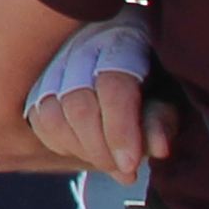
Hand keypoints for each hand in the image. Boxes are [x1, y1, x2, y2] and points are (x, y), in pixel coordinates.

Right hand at [15, 14, 176, 185]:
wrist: (130, 55)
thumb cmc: (153, 77)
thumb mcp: (171, 94)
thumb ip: (163, 119)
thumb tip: (158, 148)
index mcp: (123, 39)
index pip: (113, 86)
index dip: (121, 131)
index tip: (131, 165)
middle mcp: (82, 44)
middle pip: (78, 105)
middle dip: (100, 149)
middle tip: (124, 169)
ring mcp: (54, 60)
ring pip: (50, 114)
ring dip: (79, 148)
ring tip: (107, 160)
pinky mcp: (37, 80)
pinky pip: (37, 119)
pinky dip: (59, 142)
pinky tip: (84, 147)